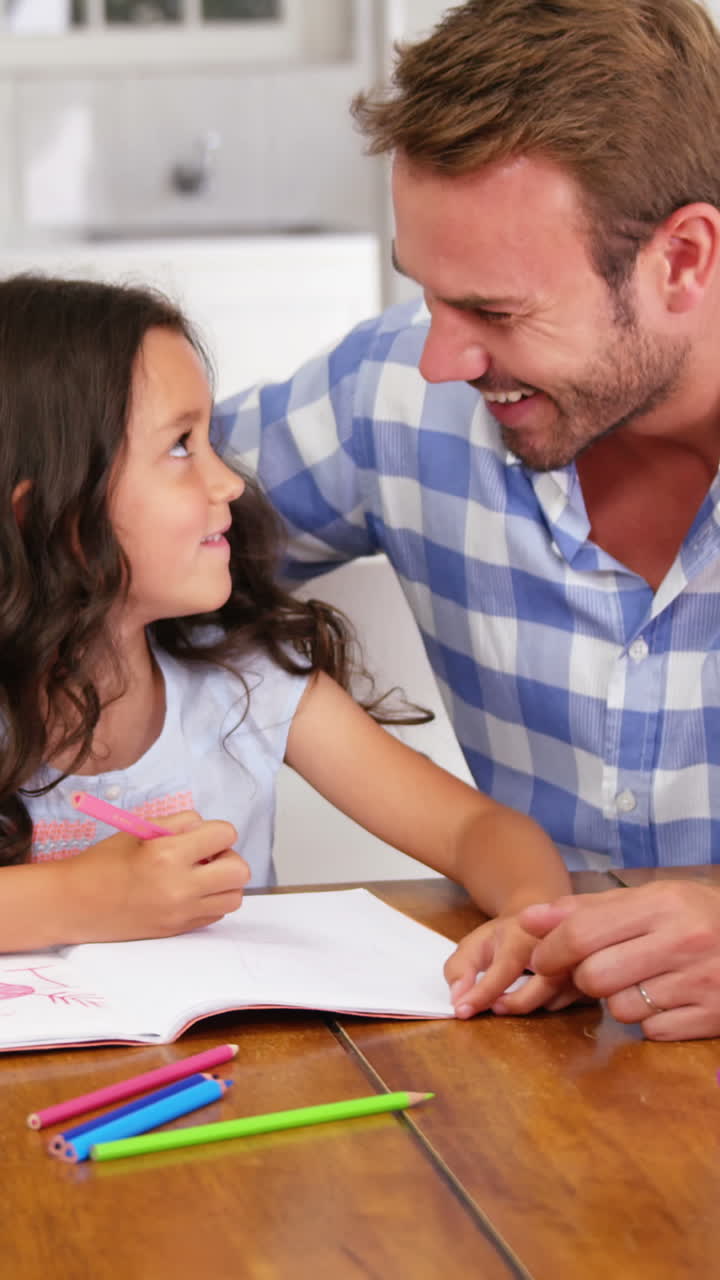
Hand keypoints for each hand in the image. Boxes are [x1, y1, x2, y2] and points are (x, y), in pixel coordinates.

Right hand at [61, 810, 249, 942]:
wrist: (76, 904)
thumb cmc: (103, 862)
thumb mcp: (139, 830)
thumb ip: (179, 824)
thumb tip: (208, 829)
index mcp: (167, 854)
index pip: (225, 835)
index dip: (217, 831)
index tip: (201, 836)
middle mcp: (180, 886)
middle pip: (240, 871)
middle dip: (228, 857)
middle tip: (206, 856)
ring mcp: (181, 913)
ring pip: (235, 897)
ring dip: (224, 882)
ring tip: (200, 876)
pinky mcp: (179, 930)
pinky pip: (217, 914)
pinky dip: (212, 900)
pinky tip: (189, 892)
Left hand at [444, 913, 582, 1018]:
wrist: (544, 920)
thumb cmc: (507, 937)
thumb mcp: (476, 945)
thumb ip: (459, 969)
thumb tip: (458, 1000)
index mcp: (524, 930)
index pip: (505, 968)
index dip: (482, 993)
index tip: (462, 1011)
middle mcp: (557, 942)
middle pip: (540, 988)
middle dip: (513, 1003)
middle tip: (495, 1005)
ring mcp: (578, 959)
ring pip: (555, 999)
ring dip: (530, 1004)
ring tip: (515, 993)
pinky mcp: (588, 974)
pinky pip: (568, 1003)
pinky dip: (549, 1004)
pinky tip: (539, 990)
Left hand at [520, 880, 719, 1040]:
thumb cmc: (696, 916)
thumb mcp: (650, 899)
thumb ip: (589, 909)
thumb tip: (530, 920)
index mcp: (663, 904)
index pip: (582, 932)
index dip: (551, 950)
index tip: (543, 959)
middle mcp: (683, 941)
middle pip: (595, 976)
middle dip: (584, 978)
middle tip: (595, 970)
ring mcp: (700, 983)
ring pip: (621, 1009)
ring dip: (619, 1000)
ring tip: (642, 981)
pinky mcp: (712, 1017)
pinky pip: (652, 1031)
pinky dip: (650, 1020)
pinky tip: (667, 998)